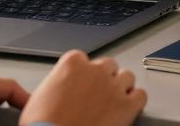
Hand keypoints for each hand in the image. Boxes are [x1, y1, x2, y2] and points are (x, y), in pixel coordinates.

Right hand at [18, 50, 146, 125]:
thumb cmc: (42, 125)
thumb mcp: (38, 96)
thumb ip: (55, 83)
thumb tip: (59, 89)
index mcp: (72, 63)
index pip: (84, 59)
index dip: (84, 74)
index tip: (81, 84)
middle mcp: (96, 70)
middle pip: (108, 65)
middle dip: (104, 78)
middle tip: (97, 95)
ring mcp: (114, 86)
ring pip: (127, 77)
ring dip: (121, 87)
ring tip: (112, 102)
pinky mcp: (127, 105)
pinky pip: (141, 95)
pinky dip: (135, 101)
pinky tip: (127, 109)